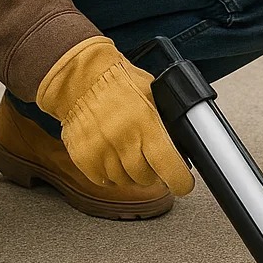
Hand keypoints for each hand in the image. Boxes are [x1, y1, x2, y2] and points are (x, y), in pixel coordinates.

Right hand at [35, 37, 193, 195]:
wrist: (80, 79)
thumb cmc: (118, 82)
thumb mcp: (152, 95)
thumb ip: (165, 122)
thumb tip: (181, 145)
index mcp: (145, 123)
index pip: (169, 167)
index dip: (180, 181)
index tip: (183, 183)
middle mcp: (123, 140)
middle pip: (147, 178)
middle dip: (153, 171)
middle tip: (150, 157)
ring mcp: (101, 151)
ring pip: (126, 181)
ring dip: (131, 172)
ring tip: (128, 150)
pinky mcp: (84, 158)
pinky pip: (104, 180)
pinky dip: (110, 173)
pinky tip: (112, 154)